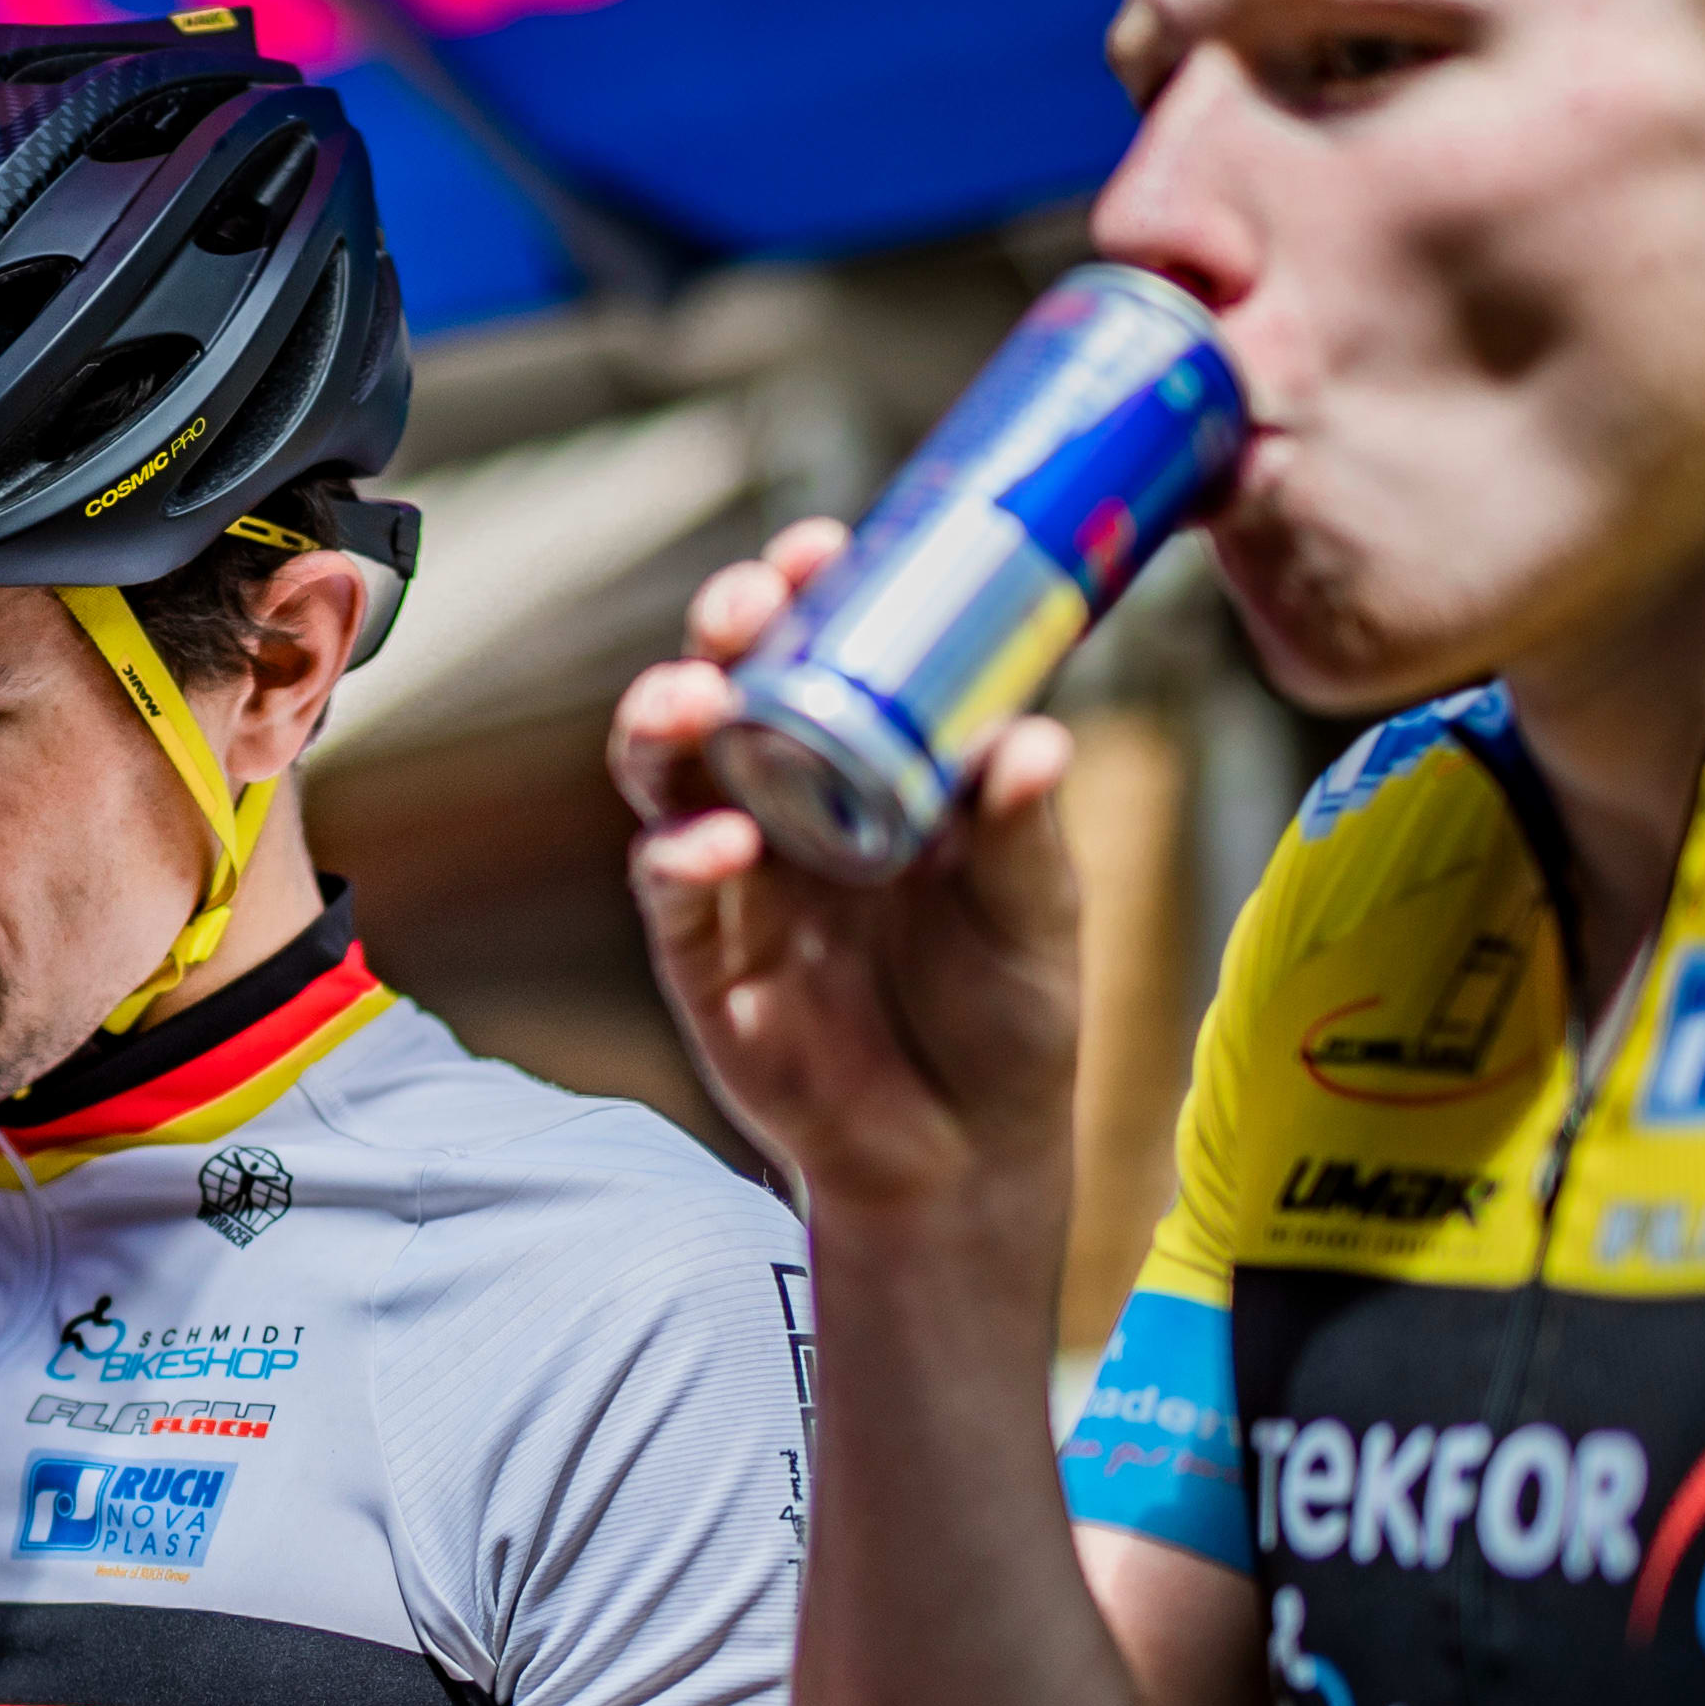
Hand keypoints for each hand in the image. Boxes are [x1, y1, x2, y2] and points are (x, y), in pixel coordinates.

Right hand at [614, 516, 1087, 1240]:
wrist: (965, 1159)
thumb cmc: (1005, 1017)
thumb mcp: (1037, 917)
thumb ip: (1023, 832)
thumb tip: (1036, 739)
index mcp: (870, 766)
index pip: (823, 653)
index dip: (809, 593)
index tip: (822, 546)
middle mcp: (788, 803)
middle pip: (727, 687)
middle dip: (721, 631)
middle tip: (747, 606)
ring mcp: (736, 877)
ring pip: (668, 771)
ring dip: (666, 721)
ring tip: (695, 700)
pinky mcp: (704, 958)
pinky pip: (671, 892)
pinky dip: (681, 857)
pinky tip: (718, 844)